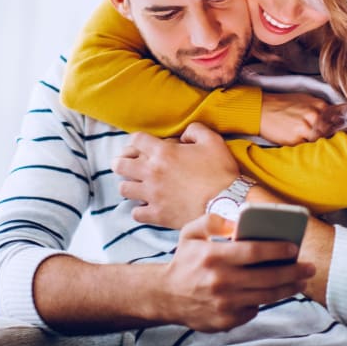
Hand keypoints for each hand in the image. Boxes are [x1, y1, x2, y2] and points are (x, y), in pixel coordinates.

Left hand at [113, 123, 238, 226]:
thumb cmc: (220, 172)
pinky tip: (147, 207)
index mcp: (163, 152)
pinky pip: (135, 213)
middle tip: (128, 165)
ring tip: (137, 186)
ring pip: (123, 189)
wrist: (226, 204)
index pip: (136, 140)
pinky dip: (139, 209)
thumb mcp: (213, 141)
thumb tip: (183, 135)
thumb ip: (195, 130)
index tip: (140, 146)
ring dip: (129, 185)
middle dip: (121, 162)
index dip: (136, 141)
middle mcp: (152, 173)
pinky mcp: (157, 215)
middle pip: (120, 164)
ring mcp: (152, 195)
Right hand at [159, 213, 314, 331]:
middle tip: (309, 268)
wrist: (166, 296)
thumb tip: (239, 223)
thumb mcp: (191, 233)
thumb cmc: (184, 261)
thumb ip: (213, 221)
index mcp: (213, 256)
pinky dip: (264, 301)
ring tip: (300, 282)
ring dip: (288, 288)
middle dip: (293, 272)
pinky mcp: (226, 320)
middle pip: (267, 277)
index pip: (253, 251)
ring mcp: (224, 303)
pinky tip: (272, 293)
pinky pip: (254, 309)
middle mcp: (220, 281)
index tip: (294, 248)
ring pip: (266, 296)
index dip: (277, 249)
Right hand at [259, 92, 346, 145]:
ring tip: (308, 141)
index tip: (344, 131)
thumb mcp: (304, 99)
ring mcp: (306, 129)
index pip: (340, 119)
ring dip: (318, 143)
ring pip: (320, 141)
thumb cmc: (281, 104)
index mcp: (320, 106)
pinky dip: (306, 147)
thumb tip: (338, 114)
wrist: (260, 109)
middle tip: (325, 139)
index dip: (342, 126)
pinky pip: (307, 147)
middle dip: (329, 136)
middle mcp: (315, 116)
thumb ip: (321, 107)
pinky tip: (299, 142)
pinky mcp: (296, 140)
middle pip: (332, 133)